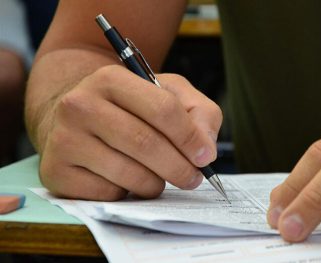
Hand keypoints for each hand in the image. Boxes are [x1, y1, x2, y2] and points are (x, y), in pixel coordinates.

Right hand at [39, 65, 221, 199]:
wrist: (75, 119)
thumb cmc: (129, 108)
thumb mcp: (167, 94)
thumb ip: (198, 113)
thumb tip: (205, 150)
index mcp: (111, 79)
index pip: (162, 109)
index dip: (190, 137)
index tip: (205, 157)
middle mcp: (80, 105)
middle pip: (146, 143)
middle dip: (179, 168)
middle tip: (193, 178)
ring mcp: (63, 139)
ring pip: (129, 174)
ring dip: (155, 184)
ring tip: (159, 178)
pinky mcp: (56, 172)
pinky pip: (108, 194)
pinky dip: (127, 194)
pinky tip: (125, 180)